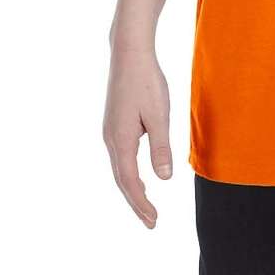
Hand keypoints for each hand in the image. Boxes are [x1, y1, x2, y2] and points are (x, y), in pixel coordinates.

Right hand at [102, 46, 172, 227]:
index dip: (141, 204)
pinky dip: (129, 171)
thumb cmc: (146, 81)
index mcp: (121, 140)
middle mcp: (111, 139)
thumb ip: (161, 146)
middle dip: (136, 202)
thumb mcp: (159, 114)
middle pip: (122, 179)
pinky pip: (121, 155)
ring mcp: (110, 130)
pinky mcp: (114, 122)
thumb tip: (164, 178)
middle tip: (151, 222)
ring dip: (132, 188)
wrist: (128, 53)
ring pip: (120, 168)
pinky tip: (138, 173)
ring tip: (146, 204)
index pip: (130, 182)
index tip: (153, 221)